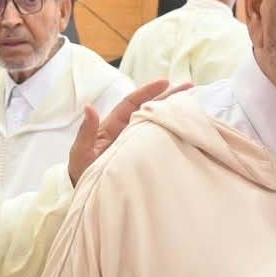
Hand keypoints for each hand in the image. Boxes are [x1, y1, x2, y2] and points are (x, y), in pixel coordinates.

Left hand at [69, 80, 183, 183]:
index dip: (148, 91)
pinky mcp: (145, 155)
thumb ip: (86, 131)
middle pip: (150, 108)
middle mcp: (127, 129)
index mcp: (113, 125)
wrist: (89, 194)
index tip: (165, 82)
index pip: (132, 103)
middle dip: (168, 96)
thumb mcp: (81, 152)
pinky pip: (159, 140)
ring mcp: (137, 141)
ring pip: (157, 121)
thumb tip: (89, 107)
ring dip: (173, 111)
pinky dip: (173, 131)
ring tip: (194, 101)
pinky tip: (187, 128)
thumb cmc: (81, 171)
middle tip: (189, 86)